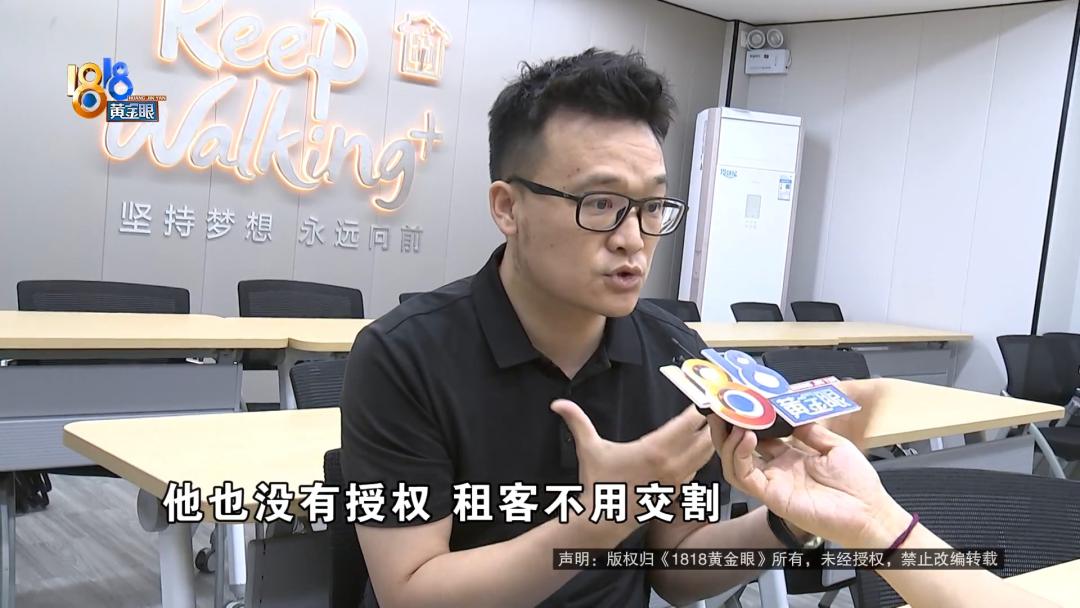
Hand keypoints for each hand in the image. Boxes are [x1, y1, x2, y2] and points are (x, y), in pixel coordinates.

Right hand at [551, 400, 714, 524]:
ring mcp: (676, 480)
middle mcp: (671, 465)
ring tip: (709, 425)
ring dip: (708, 440)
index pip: (688, 424)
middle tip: (710, 408)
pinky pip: (696, 470)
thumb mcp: (588, 448)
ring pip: (705, 456)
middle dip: (710, 423)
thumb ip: (576, 421)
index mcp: (654, 450)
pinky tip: (694, 449)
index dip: (698, 409)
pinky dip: (699, 458)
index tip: (701, 397)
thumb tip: (556, 403)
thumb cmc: (598, 482)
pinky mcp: (676, 492)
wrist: (603, 519)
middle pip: (705, 438)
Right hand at [709, 418, 909, 548]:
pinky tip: (747, 437)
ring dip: (729, 441)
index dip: (749, 420)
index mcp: (792, 457)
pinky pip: (745, 476)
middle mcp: (779, 470)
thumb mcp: (835, 445)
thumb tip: (791, 413)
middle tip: (723, 409)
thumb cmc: (858, 485)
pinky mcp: (772, 496)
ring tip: (734, 422)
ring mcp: (773, 483)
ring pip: (735, 463)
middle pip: (740, 449)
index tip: (744, 402)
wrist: (869, 512)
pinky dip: (740, 455)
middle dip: (728, 429)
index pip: (760, 435)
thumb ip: (810, 430)